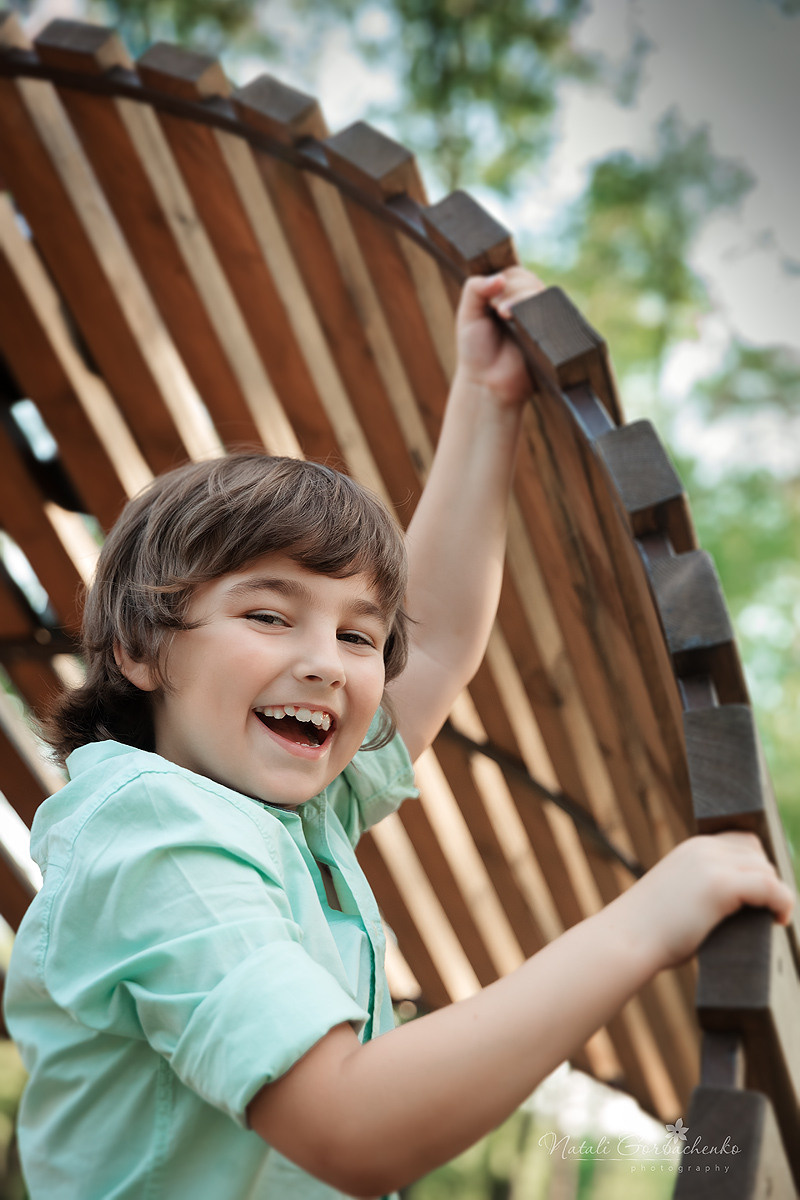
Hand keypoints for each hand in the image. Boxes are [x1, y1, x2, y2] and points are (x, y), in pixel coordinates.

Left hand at [454, 267, 545, 407]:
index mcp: (506, 296)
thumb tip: (500, 276)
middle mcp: (525, 304)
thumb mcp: (467, 314)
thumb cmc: (476, 351)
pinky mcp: (551, 332)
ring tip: (505, 315)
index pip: (512, 272)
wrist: (489, 384)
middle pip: (527, 279)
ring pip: (539, 291)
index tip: (490, 300)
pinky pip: (553, 311)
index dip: (503, 278)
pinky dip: (537, 310)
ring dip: (521, 298)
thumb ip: (475, 288)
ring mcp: (539, 318)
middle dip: (511, 289)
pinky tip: (521, 320)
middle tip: (497, 311)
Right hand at [619, 832, 794, 970]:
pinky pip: (770, 887)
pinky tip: (780, 920)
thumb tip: (735, 907)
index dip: (757, 866)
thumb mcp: (678, 896)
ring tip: (774, 917)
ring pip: (766, 868)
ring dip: (776, 892)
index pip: (742, 841)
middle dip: (768, 879)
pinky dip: (783, 902)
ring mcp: (712, 864)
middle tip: (768, 910)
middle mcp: (703, 848)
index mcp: (692, 848)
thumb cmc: (649, 930)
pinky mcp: (720, 886)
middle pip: (757, 852)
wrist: (626, 939)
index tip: (761, 895)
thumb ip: (703, 889)